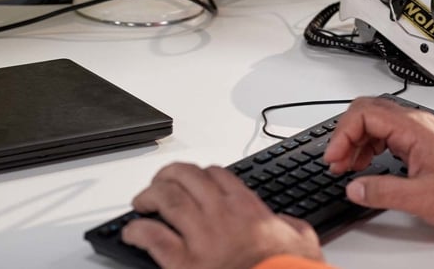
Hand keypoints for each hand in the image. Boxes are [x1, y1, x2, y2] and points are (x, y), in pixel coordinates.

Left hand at [122, 162, 323, 268]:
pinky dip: (138, 231)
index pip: (215, 174)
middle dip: (168, 176)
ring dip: (149, 196)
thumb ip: (288, 223)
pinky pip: (153, 237)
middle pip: (185, 177)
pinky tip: (133, 232)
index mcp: (246, 206)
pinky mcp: (184, 263)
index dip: (199, 173)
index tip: (192, 180)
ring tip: (141, 202)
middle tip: (159, 183)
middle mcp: (220, 214)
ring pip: (166, 199)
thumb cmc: (289, 268)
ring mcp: (201, 237)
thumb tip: (285, 223)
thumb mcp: (300, 237)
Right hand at [324, 96, 433, 230]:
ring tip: (345, 166)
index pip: (364, 115)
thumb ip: (384, 192)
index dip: (342, 135)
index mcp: (414, 128)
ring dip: (354, 141)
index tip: (334, 158)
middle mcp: (414, 122)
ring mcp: (416, 129)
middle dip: (344, 135)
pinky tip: (364, 164)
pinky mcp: (418, 140)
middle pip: (365, 112)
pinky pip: (384, 132)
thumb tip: (353, 187)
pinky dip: (368, 145)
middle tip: (336, 161)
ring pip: (373, 121)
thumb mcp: (423, 199)